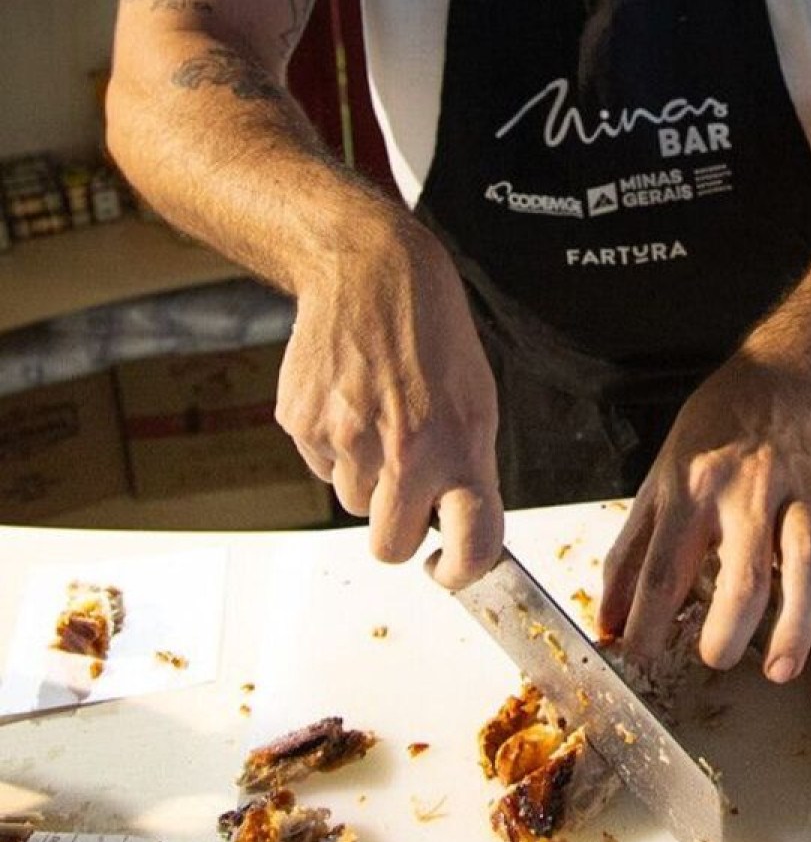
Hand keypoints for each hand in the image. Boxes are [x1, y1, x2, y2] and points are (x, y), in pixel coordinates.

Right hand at [275, 212, 502, 585]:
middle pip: (390, 548)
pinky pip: (321, 466)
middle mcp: (402, 452)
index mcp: (458, 445)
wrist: (369, 270)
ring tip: (379, 419)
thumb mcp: (476, 396)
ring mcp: (345, 440)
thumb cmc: (431, 328)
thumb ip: (468, 462)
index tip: (451, 568)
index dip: (464, 571)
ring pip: (352, 503)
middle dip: (398, 534)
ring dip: (366, 480)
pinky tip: (350, 400)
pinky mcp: (302, 425)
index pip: (473, 544)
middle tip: (405, 500)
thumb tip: (459, 519)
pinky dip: (335, 448)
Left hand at [597, 353, 810, 681]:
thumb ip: (629, 555)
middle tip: (715, 661)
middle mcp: (744, 495)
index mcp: (690, 493)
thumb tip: (607, 621)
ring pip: (806, 561)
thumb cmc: (706, 437)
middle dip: (729, 630)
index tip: (640, 655)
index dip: (648, 620)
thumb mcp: (655, 483)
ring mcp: (795, 494)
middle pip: (742, 574)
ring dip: (797, 622)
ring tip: (780, 667)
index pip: (664, 569)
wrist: (768, 379)